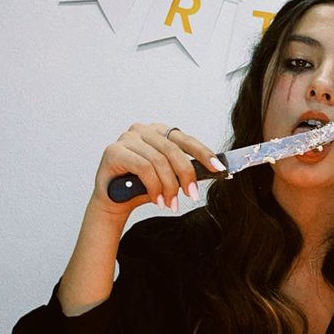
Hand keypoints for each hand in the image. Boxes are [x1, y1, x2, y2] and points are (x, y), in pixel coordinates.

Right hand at [92, 122, 225, 215]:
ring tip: (171, 203)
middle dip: (186, 175)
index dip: (204, 153)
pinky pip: (143, 168)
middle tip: (192, 195)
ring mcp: (127, 138)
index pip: (186, 140)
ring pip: (159, 161)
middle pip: (173, 150)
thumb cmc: (142, 187)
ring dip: (168, 186)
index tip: (219, 168)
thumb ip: (186, 169)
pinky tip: (157, 200)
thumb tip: (216, 169)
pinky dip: (154, 187)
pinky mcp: (114, 151)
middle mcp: (143, 130)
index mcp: (159, 131)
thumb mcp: (169, 177)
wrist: (115, 202)